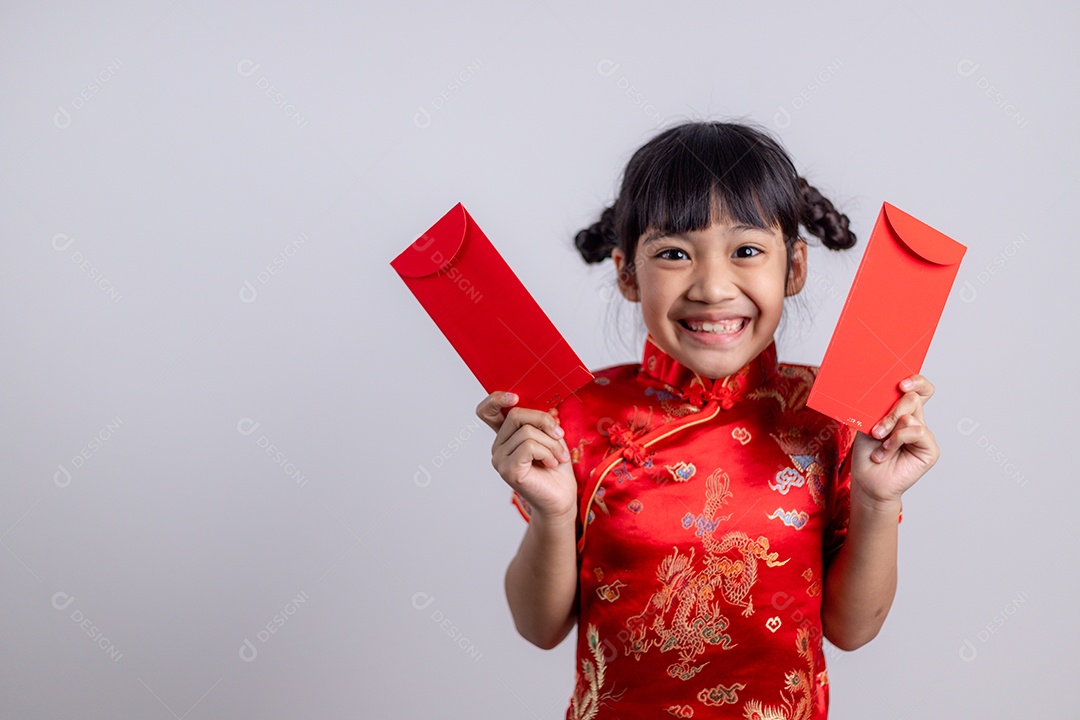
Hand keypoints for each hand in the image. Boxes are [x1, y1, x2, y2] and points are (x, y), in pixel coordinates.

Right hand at [476, 392, 575, 520]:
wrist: (561, 497)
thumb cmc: (556, 467)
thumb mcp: (552, 437)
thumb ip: (542, 422)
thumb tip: (546, 408)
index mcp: (506, 436)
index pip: (487, 411)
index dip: (496, 399)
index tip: (515, 397)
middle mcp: (498, 446)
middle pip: (516, 415)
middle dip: (545, 422)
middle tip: (560, 436)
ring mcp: (500, 459)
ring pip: (527, 432)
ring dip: (551, 443)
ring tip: (558, 457)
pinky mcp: (508, 470)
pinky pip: (529, 446)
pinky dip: (547, 452)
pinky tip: (551, 464)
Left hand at [850, 374, 939, 507]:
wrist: (867, 480)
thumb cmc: (866, 452)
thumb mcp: (868, 423)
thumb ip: (881, 408)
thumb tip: (887, 391)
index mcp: (902, 411)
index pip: (919, 389)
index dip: (916, 381)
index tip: (901, 384)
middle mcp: (916, 421)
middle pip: (913, 398)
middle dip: (891, 410)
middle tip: (876, 428)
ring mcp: (924, 435)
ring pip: (911, 415)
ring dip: (890, 427)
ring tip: (878, 441)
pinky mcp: (930, 449)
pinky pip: (917, 431)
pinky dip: (898, 439)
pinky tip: (886, 451)